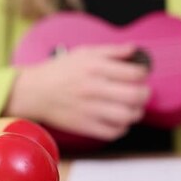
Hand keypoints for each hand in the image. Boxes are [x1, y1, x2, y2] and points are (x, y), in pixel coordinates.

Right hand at [5, 44, 149, 140]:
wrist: (34, 91)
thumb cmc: (60, 71)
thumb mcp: (84, 53)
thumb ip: (112, 51)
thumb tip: (134, 49)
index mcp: (95, 67)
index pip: (134, 73)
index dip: (143, 73)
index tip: (141, 74)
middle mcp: (94, 88)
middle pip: (134, 96)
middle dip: (145, 94)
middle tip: (143, 92)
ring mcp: (89, 109)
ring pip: (127, 116)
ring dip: (137, 113)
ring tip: (134, 108)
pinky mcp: (84, 126)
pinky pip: (112, 132)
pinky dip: (122, 128)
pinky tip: (120, 121)